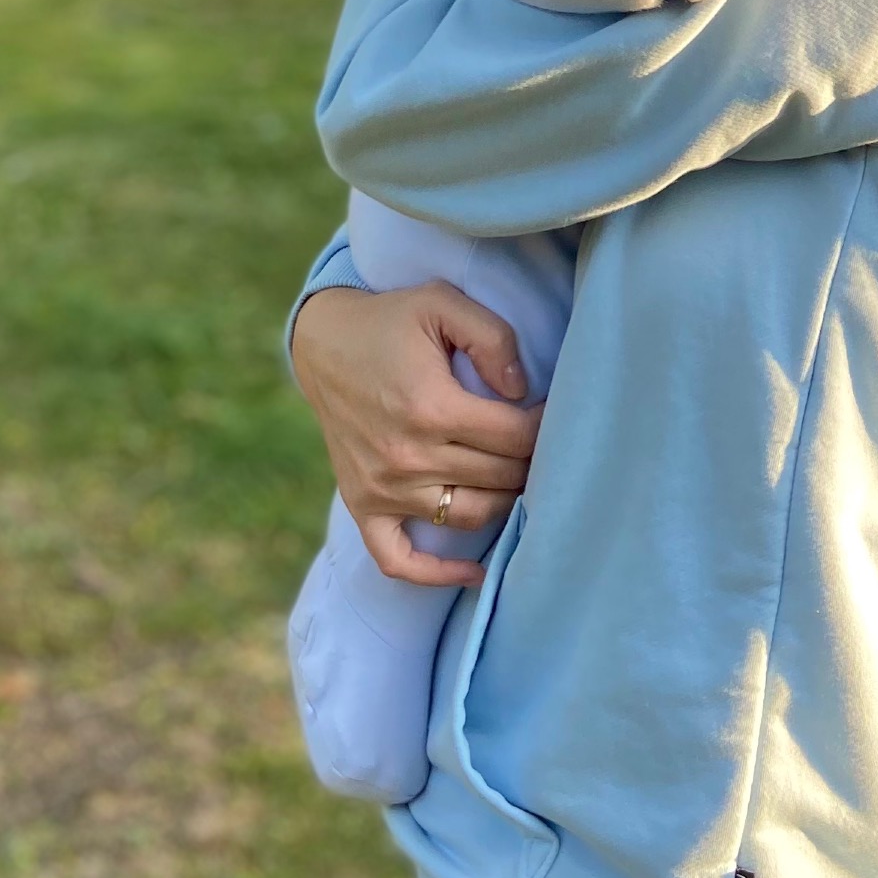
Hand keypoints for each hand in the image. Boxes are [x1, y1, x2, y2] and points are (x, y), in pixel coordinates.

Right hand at [289, 283, 541, 585]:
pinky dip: (437, 573)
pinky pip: (399, 560)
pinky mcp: (363, 506)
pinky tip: (474, 573)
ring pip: (469, 516)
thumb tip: (522, 393)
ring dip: (504, 502)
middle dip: (531, 460)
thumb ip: (493, 339)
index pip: (516, 438)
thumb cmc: (391, 321)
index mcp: (431, 408)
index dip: (547, 426)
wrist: (323, 343)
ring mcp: (383, 489)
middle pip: (500, 478)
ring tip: (518, 479)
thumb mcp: (443, 303)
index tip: (554, 412)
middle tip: (543, 444)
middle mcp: (407, 457)